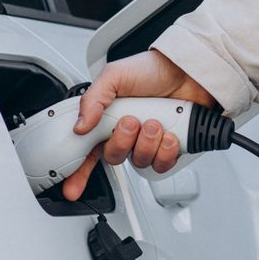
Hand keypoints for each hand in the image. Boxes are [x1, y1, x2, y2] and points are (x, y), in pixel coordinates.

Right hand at [60, 49, 218, 200]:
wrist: (187, 71)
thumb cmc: (152, 70)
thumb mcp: (115, 75)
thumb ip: (93, 99)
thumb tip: (80, 126)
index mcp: (107, 119)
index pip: (87, 151)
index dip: (78, 172)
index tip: (71, 189)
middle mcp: (126, 134)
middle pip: (113, 157)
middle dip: (122, 142)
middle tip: (132, 122)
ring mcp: (147, 142)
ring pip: (139, 161)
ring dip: (147, 143)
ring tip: (155, 122)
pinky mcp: (168, 148)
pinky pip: (161, 164)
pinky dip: (165, 151)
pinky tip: (169, 134)